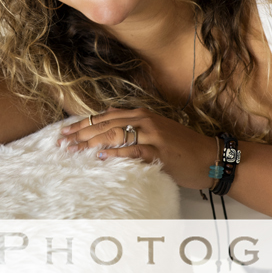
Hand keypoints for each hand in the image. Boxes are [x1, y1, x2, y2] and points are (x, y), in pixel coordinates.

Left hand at [59, 108, 217, 189]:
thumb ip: (133, 126)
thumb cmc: (182, 148)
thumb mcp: (156, 131)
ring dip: (91, 142)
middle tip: (61, 142)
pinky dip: (116, 153)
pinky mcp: (160, 151)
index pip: (105, 116)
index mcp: (141, 114)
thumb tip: (108, 125)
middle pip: (105, 124)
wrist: (210, 157)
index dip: (83, 124)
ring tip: (73, 150)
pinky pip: (134, 150)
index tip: (65, 132)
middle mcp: (144, 120)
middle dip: (80, 133)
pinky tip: (101, 157)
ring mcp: (153, 135)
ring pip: (115, 134)